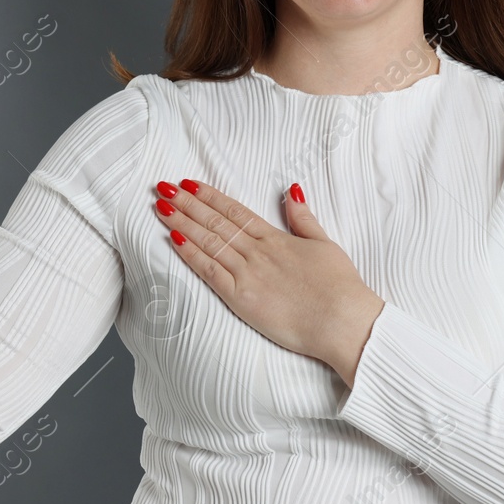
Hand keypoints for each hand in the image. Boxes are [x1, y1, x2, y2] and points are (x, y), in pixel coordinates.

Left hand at [154, 179, 384, 386]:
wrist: (342, 319)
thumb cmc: (339, 286)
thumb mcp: (324, 243)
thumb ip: (304, 218)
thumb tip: (292, 190)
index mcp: (276, 238)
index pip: (235, 211)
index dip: (210, 196)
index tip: (189, 184)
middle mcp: (257, 252)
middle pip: (215, 222)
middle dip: (187, 204)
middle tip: (163, 188)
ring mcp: (247, 274)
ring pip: (208, 242)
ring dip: (182, 223)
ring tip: (161, 207)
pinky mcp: (241, 298)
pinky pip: (209, 272)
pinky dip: (190, 254)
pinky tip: (174, 239)